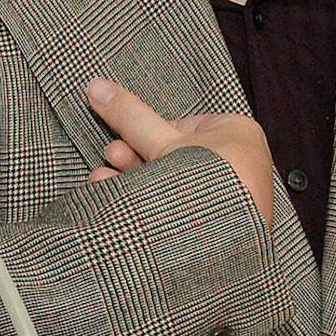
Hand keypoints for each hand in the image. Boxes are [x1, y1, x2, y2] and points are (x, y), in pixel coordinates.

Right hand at [85, 78, 275, 227]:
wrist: (223, 250)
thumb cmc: (206, 185)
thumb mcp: (162, 143)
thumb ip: (130, 115)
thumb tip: (96, 85)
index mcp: (239, 133)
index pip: (183, 125)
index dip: (148, 134)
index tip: (122, 144)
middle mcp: (240, 164)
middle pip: (175, 155)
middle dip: (136, 159)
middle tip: (111, 158)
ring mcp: (230, 199)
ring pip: (174, 184)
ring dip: (136, 182)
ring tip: (104, 181)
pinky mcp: (218, 229)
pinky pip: (181, 209)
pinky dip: (152, 206)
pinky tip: (121, 205)